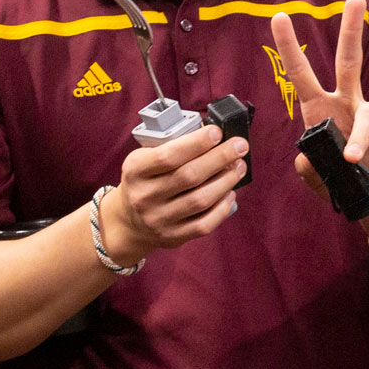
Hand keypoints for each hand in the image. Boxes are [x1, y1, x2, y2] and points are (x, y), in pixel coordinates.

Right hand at [99, 124, 246, 266]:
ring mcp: (158, 219)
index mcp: (135, 171)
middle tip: (240, 146)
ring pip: (200, 200)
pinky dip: (223, 207)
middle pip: (189, 176)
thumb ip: (172, 148)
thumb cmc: (146, 181)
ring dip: (226, 181)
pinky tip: (230, 193)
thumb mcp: (144, 160)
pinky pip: (205, 224)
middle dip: (220, 158)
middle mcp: (144, 196)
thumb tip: (213, 136)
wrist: (129, 221)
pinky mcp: (173, 237)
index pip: (168, 155)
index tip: (217, 132)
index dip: (196, 143)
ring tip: (239, 167)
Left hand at [272, 0, 368, 214]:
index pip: (301, 74)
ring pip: (365, 78)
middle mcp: (344, 102)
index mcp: (319, 111)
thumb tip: (304, 159)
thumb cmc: (341, 180)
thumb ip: (307, 168)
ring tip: (355, 125)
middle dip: (350, 30)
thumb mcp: (316, 177)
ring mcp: (367, 110)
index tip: (279, 16)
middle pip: (347, 60)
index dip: (289, 47)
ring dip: (359, 50)